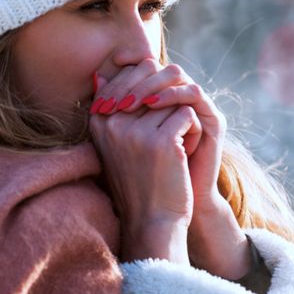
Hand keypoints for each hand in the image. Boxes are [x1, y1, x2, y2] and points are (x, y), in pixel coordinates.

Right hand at [93, 63, 249, 278]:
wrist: (152, 220)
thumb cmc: (140, 179)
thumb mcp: (116, 143)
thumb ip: (113, 108)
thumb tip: (102, 74)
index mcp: (99, 119)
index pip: (133, 74)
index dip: (156, 93)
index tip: (154, 127)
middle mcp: (112, 122)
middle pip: (156, 82)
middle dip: (170, 104)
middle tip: (168, 136)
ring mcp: (134, 130)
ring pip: (174, 99)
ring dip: (182, 121)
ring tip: (174, 150)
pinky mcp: (160, 140)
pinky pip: (188, 115)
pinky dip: (193, 132)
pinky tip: (183, 156)